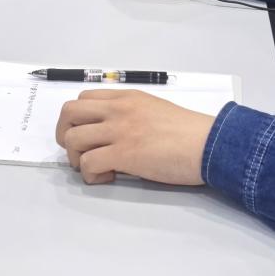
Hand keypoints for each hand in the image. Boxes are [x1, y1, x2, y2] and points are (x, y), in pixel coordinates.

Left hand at [55, 90, 214, 184]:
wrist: (208, 144)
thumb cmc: (188, 132)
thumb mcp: (154, 110)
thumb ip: (130, 115)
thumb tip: (111, 136)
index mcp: (127, 98)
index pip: (84, 99)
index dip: (78, 120)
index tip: (89, 136)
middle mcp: (118, 110)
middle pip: (69, 113)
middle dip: (66, 135)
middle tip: (81, 152)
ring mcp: (119, 130)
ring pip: (73, 139)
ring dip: (77, 158)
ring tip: (97, 168)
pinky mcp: (123, 153)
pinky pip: (88, 163)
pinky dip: (91, 175)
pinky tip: (108, 177)